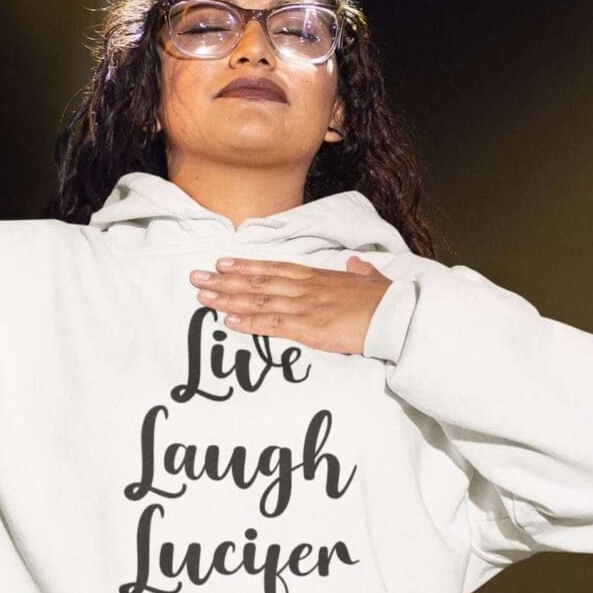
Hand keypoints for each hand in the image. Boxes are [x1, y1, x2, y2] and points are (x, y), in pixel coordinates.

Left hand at [188, 255, 390, 354]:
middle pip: (257, 283)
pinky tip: (227, 321)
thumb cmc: (386, 299)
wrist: (396, 315)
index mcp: (318, 277)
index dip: (246, 267)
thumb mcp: (371, 279)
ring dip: (227, 299)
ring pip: (258, 301)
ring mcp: (304, 307)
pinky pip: (271, 325)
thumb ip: (360, 272)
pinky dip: (247, 323)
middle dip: (224, 281)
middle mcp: (305, 288)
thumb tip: (357, 264)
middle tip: (196, 277)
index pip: (274, 269)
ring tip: (202, 296)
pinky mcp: (308, 329)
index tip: (222, 263)